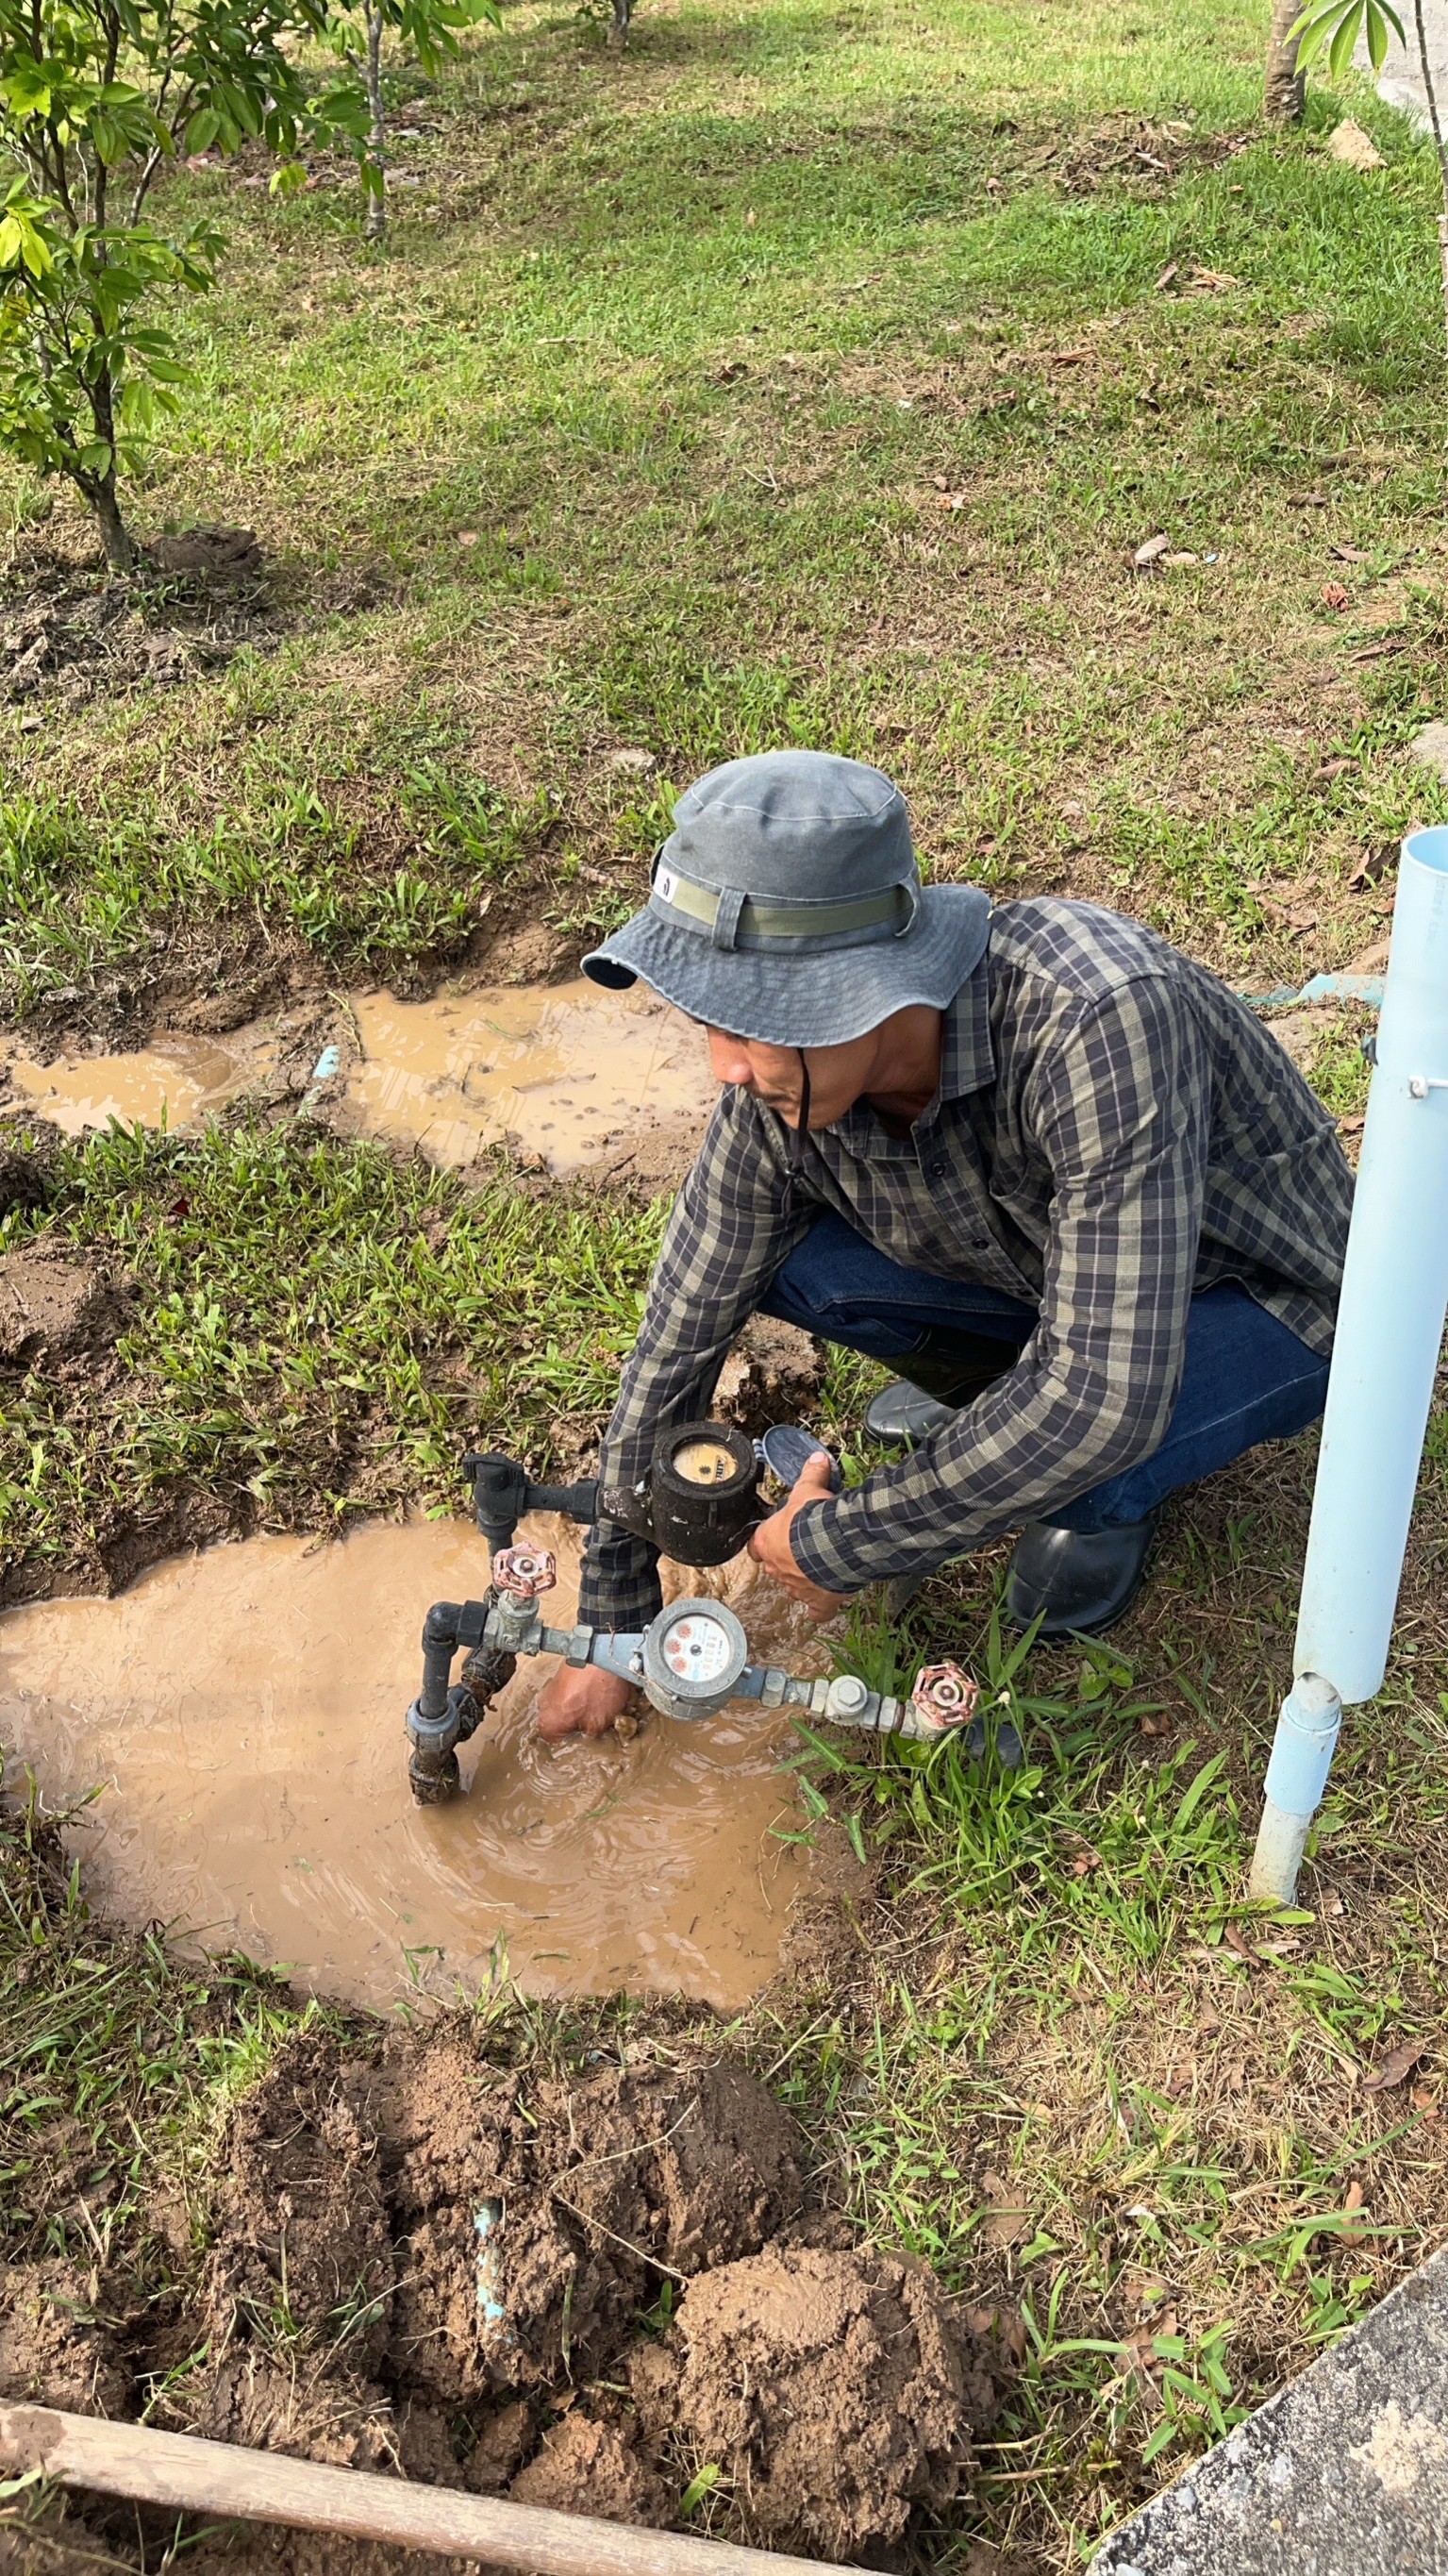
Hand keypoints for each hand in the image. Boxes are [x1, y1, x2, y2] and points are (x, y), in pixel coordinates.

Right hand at [535, 1664, 637, 1740]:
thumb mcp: (598, 1725)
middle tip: (598, 1721)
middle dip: (579, 1723)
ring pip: (567, 1705)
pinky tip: (602, 1690)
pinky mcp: (562, 1673)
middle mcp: (543, 1705)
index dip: (575, 1741)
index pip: (556, 1742)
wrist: (600, 1651)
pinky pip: (573, 1690)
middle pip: (562, 1723)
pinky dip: (585, 1691)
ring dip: (583, 1706)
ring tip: (603, 1704)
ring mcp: (551, 1687)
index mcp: (548, 1722)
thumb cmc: (597, 1690)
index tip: (588, 1738)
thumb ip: (589, 1737)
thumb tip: (588, 1737)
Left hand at [747, 1450, 848, 1619]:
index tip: (772, 1538)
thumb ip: (811, 1475)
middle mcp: (778, 1567)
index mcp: (768, 1542)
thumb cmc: (814, 1518)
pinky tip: (825, 1607)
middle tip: (807, 1547)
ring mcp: (797, 1586)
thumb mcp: (809, 1489)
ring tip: (824, 1568)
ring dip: (806, 1579)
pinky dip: (820, 1609)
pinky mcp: (818, 1600)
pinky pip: (817, 1611)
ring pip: (796, 1585)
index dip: (764, 1541)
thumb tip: (816, 1459)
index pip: (756, 1545)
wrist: (835, 1543)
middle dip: (790, 1558)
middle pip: (777, 1565)